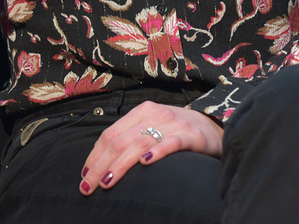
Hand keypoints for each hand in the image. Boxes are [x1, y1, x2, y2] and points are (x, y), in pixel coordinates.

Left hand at [78, 102, 223, 194]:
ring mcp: (173, 124)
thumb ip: (131, 138)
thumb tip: (102, 162)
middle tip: (88, 187)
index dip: (95, 155)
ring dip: (119, 165)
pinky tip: (145, 163)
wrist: (214, 127)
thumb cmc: (178, 131)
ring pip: (139, 144)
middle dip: (101, 165)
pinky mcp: (191, 136)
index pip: (110, 134)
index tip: (84, 175)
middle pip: (120, 141)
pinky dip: (157, 152)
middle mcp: (155, 115)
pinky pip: (171, 144)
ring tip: (106, 182)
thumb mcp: (152, 127)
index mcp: (142, 112)